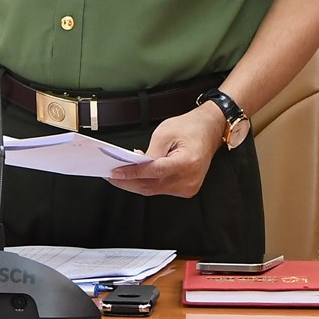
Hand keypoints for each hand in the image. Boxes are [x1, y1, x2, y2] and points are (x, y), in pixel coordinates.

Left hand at [108, 104, 224, 197]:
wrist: (209, 130)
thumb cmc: (190, 128)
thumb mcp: (165, 133)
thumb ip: (150, 152)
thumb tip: (134, 164)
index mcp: (187, 163)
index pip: (154, 172)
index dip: (132, 173)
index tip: (115, 173)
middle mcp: (189, 179)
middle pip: (151, 186)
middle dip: (127, 181)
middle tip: (109, 175)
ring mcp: (189, 187)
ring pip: (154, 190)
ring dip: (135, 183)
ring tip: (117, 175)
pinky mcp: (186, 189)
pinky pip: (161, 189)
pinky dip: (146, 183)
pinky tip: (135, 176)